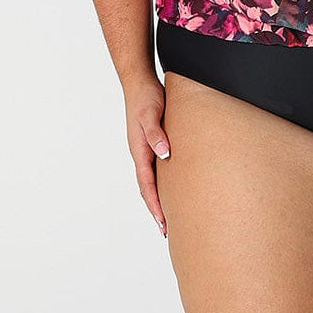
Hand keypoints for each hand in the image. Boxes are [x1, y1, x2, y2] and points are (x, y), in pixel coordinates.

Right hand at [123, 75, 170, 236]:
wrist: (140, 81)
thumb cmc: (146, 96)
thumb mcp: (152, 113)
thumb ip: (156, 133)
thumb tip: (164, 154)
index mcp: (139, 151)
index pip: (147, 186)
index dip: (155, 206)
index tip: (164, 225)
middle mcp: (141, 153)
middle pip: (148, 188)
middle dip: (157, 210)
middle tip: (168, 230)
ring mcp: (146, 148)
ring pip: (152, 180)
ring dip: (159, 198)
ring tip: (170, 215)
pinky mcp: (153, 141)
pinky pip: (157, 168)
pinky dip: (163, 182)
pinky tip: (174, 185)